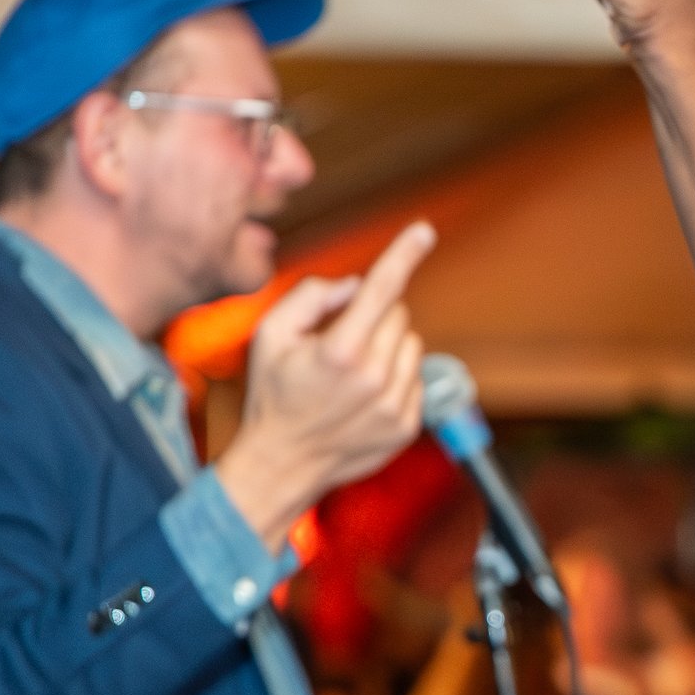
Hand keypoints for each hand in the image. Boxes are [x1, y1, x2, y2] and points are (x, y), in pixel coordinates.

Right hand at [216, 222, 434, 543]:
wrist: (282, 464)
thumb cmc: (272, 395)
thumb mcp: (270, 336)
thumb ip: (311, 298)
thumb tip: (354, 285)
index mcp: (340, 350)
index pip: (382, 290)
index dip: (404, 254)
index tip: (424, 230)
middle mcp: (375, 377)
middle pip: (397, 315)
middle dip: (373, 317)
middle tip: (339, 343)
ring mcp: (395, 404)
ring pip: (411, 344)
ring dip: (387, 347)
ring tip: (351, 373)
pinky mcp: (408, 424)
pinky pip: (415, 377)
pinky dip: (395, 377)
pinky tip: (363, 397)